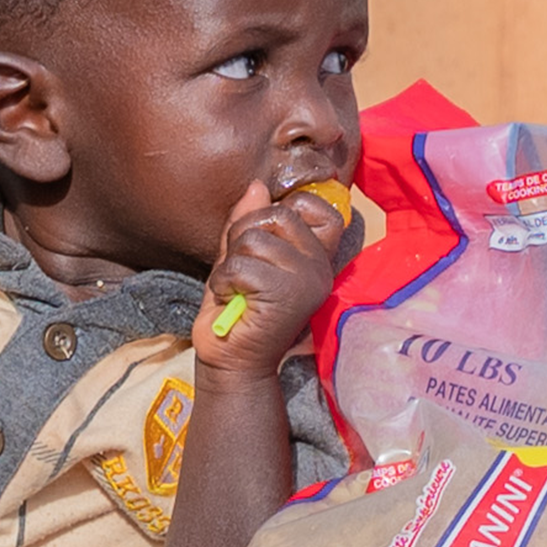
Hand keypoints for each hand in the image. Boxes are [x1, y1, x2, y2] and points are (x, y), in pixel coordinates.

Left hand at [195, 173, 358, 381]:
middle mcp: (319, 266)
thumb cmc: (235, 310)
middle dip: (244, 236)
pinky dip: (225, 282)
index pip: (321, 208)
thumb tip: (257, 185)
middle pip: (278, 214)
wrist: (230, 361)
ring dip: (232, 264)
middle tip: (242, 271)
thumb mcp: (239, 257)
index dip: (286, 209)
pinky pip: (241, 265)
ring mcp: (307, 280)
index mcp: (315, 256)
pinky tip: (232, 300)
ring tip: (237, 289)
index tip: (264, 240)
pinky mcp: (287, 295)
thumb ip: (248, 222)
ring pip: (255, 238)